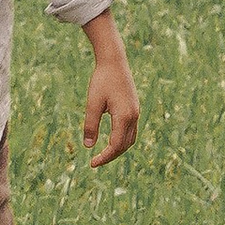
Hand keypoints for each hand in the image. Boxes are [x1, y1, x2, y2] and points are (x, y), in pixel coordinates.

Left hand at [83, 52, 140, 166]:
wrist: (114, 61)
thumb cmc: (101, 81)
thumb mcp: (92, 104)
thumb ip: (90, 126)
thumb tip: (88, 147)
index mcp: (124, 117)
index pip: (115, 146)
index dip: (104, 157)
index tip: (92, 163)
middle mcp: (133, 116)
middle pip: (124, 145)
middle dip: (111, 156)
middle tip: (95, 161)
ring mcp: (136, 112)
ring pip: (130, 139)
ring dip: (118, 149)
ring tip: (103, 153)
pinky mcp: (134, 108)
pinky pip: (131, 130)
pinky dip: (122, 139)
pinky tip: (111, 139)